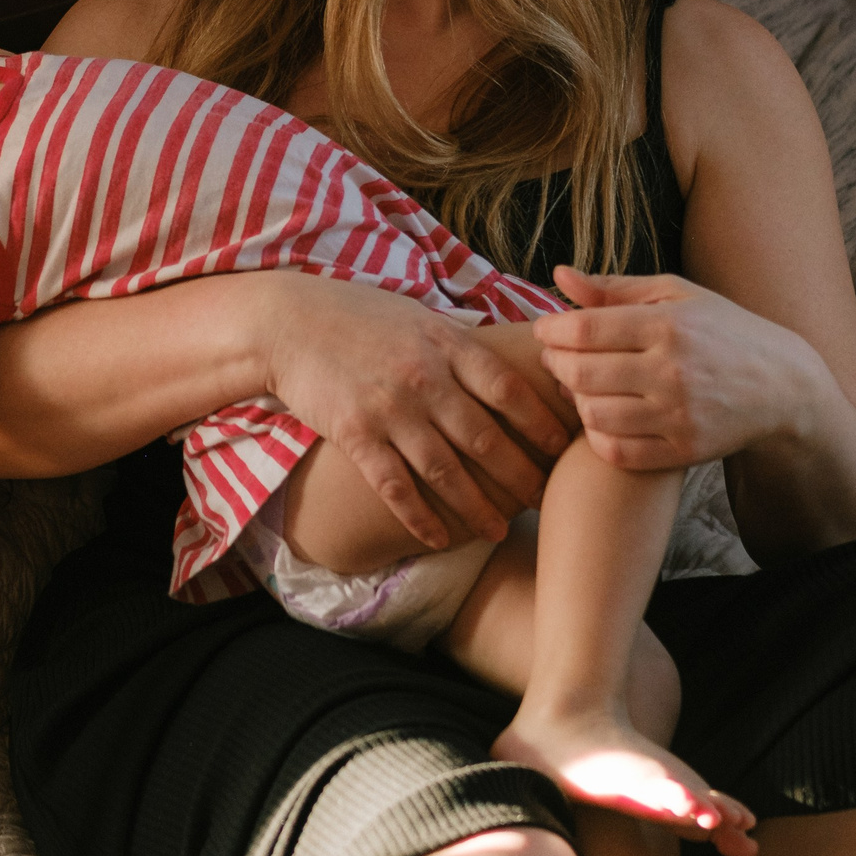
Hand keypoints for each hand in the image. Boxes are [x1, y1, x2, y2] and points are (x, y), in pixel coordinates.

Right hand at [261, 276, 568, 551]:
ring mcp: (389, 409)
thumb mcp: (420, 317)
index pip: (509, 390)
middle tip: (544, 502)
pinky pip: (395, 487)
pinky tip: (439, 539)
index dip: (541, 423)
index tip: (565, 449)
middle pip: (486, 437)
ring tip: (500, 531)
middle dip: (521, 476)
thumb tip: (513, 362)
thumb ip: (463, 346)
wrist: (290, 321)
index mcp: (447, 345)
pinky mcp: (355, 434)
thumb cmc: (361, 316)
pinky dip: (421, 517)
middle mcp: (424, 379)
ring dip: (477, 507)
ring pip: (446, 470)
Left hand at [534, 266, 821, 470]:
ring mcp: (679, 416)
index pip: (585, 329)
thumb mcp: (677, 295)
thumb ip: (614, 288)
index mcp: (670, 325)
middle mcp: (674, 372)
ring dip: (574, 399)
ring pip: (593, 414)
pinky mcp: (684, 451)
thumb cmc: (722, 331)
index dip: (551, 330)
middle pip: (581, 373)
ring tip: (578, 385)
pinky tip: (600, 416)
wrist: (784, 387)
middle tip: (555, 358)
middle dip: (554, 364)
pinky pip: (616, 451)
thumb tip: (558, 276)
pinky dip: (596, 435)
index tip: (544, 330)